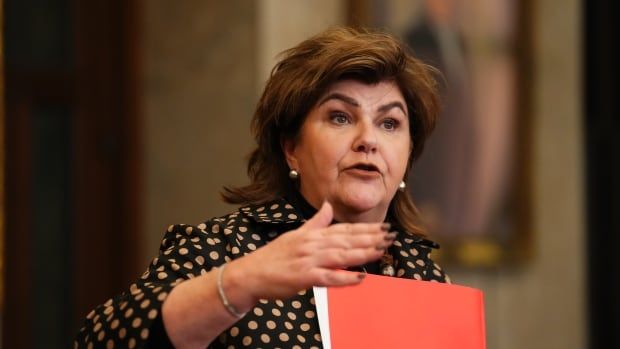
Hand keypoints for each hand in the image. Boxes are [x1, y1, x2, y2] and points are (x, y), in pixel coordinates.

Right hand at [224, 201, 395, 309]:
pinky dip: (345, 277)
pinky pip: (328, 277)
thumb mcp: (295, 234)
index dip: (365, 229)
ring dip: (363, 253)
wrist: (252, 273)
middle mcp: (313, 244)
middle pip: (347, 240)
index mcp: (312, 234)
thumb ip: (315, 222)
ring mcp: (309, 260)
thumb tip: (328, 205)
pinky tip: (360, 277)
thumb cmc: (274, 256)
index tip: (383, 227)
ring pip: (341, 255)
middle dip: (370, 238)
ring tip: (381, 250)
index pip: (344, 229)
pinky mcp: (304, 277)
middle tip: (390, 236)